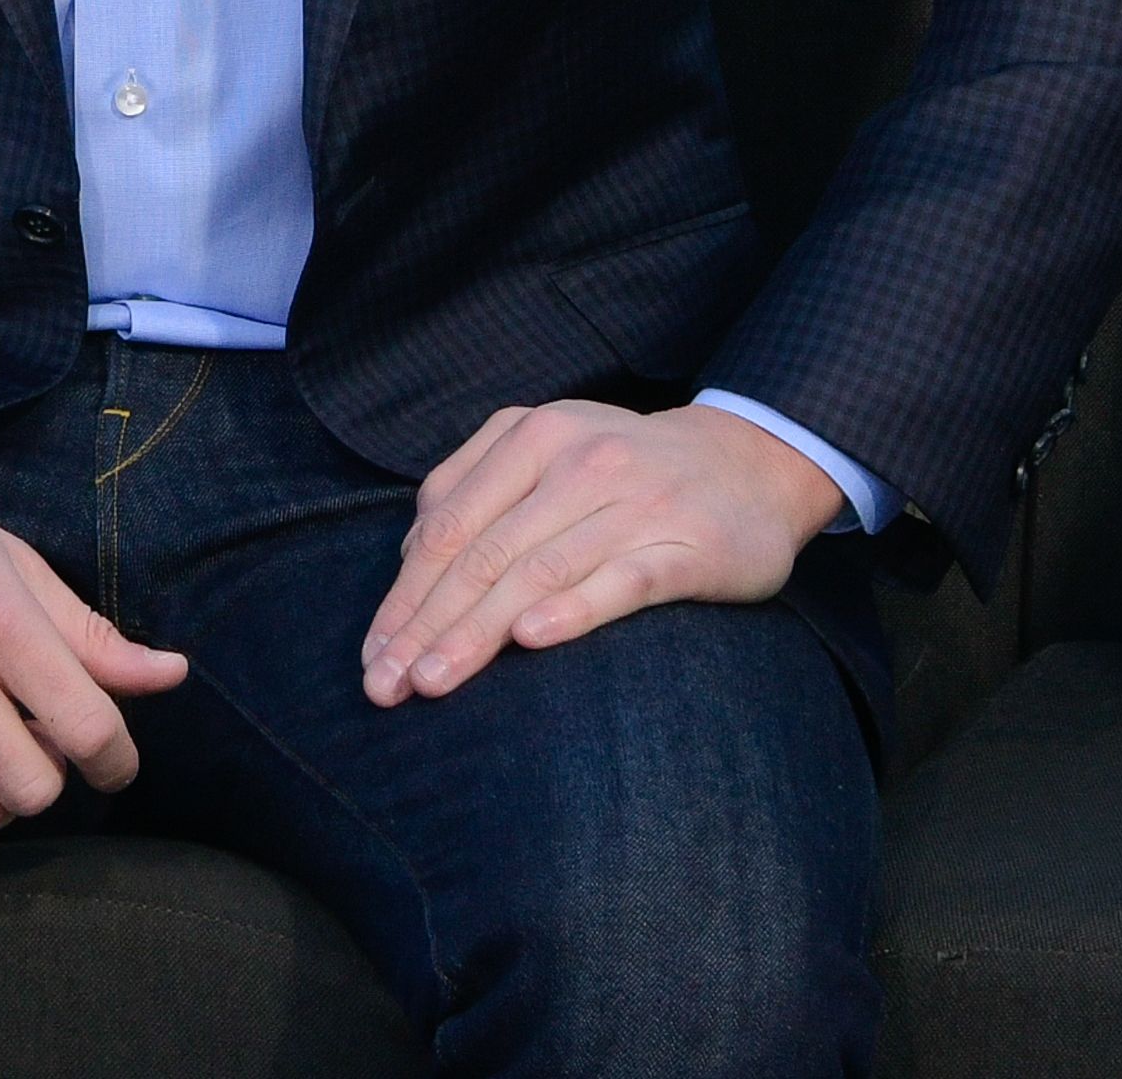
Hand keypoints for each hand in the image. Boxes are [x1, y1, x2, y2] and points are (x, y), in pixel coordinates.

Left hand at [361, 400, 844, 703]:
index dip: (406, 593)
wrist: (749, 463)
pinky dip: (574, 608)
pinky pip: (621, 581)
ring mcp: (633, 503)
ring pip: (539, 571)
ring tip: (433, 679)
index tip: (372, 655)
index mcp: (531, 436)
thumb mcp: (548, 452)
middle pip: (484, 552)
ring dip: (478, 629)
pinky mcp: (685, 547)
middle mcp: (577, 462)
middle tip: (385, 685)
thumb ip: (477, 490)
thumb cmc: (627, 471)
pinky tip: (532, 640)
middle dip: (426, 623)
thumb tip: (410, 559)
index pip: (450, 523)